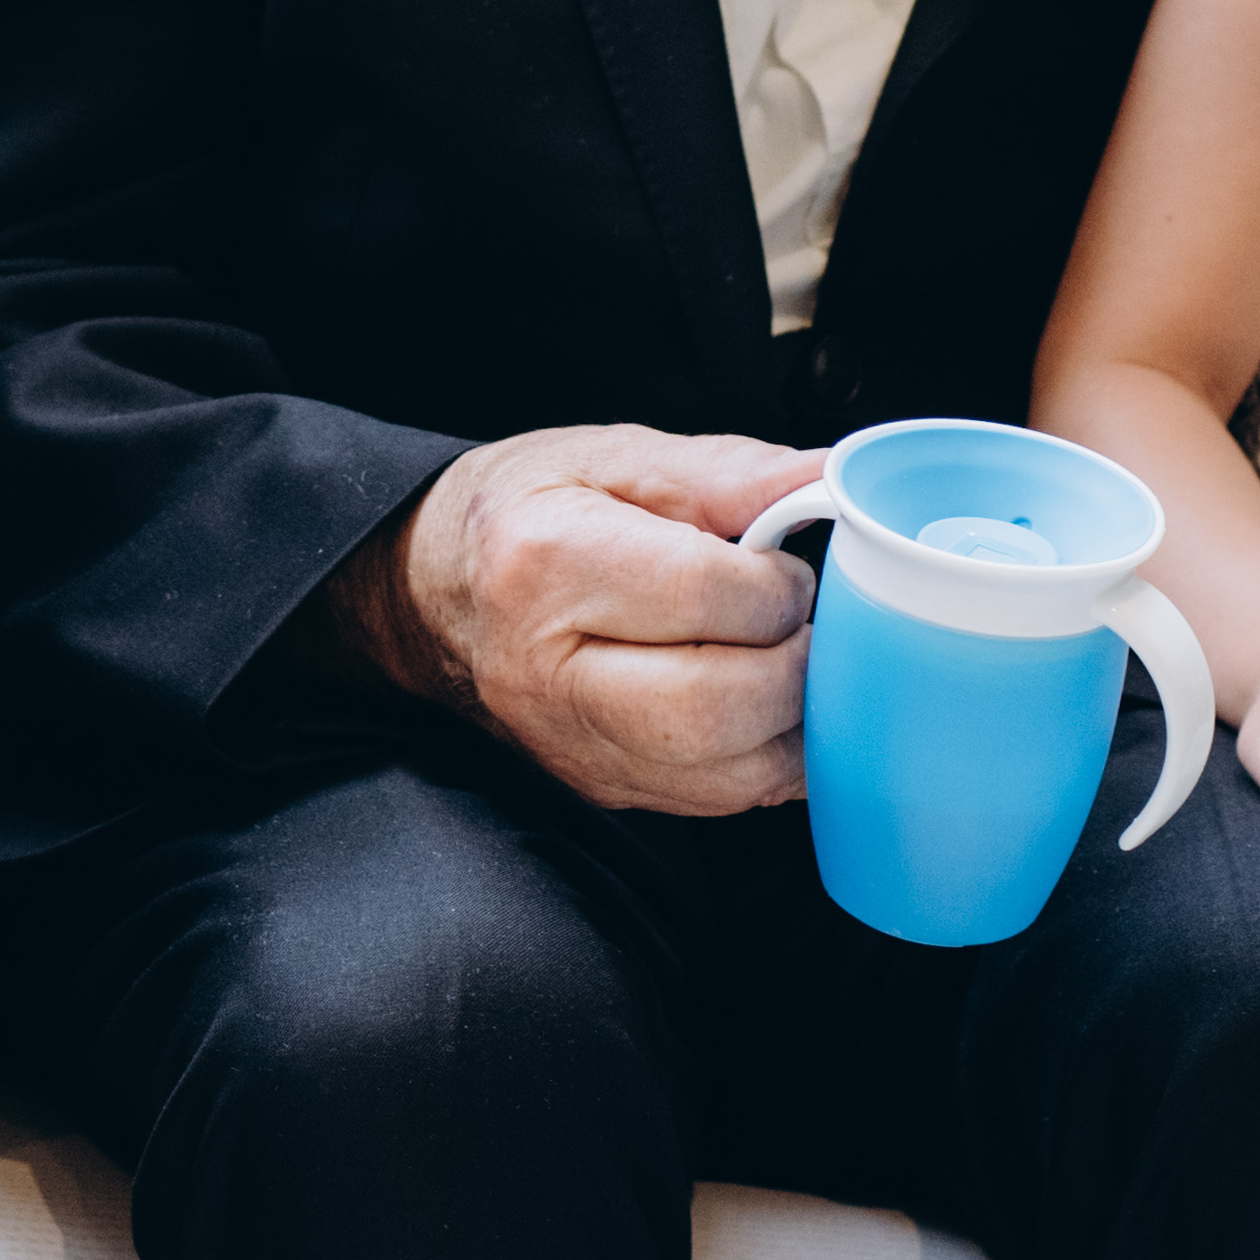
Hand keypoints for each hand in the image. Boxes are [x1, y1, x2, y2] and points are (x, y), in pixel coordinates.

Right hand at [330, 424, 827, 816]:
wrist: (432, 593)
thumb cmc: (523, 514)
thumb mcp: (610, 458)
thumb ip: (726, 473)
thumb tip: (827, 480)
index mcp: (547, 562)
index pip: (704, 595)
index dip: (776, 580)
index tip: (783, 564)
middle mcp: (551, 672)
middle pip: (715, 706)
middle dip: (794, 663)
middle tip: (797, 621)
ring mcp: (575, 745)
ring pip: (727, 774)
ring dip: (794, 721)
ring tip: (788, 659)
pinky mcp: (602, 786)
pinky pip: (721, 800)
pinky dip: (771, 757)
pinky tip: (770, 707)